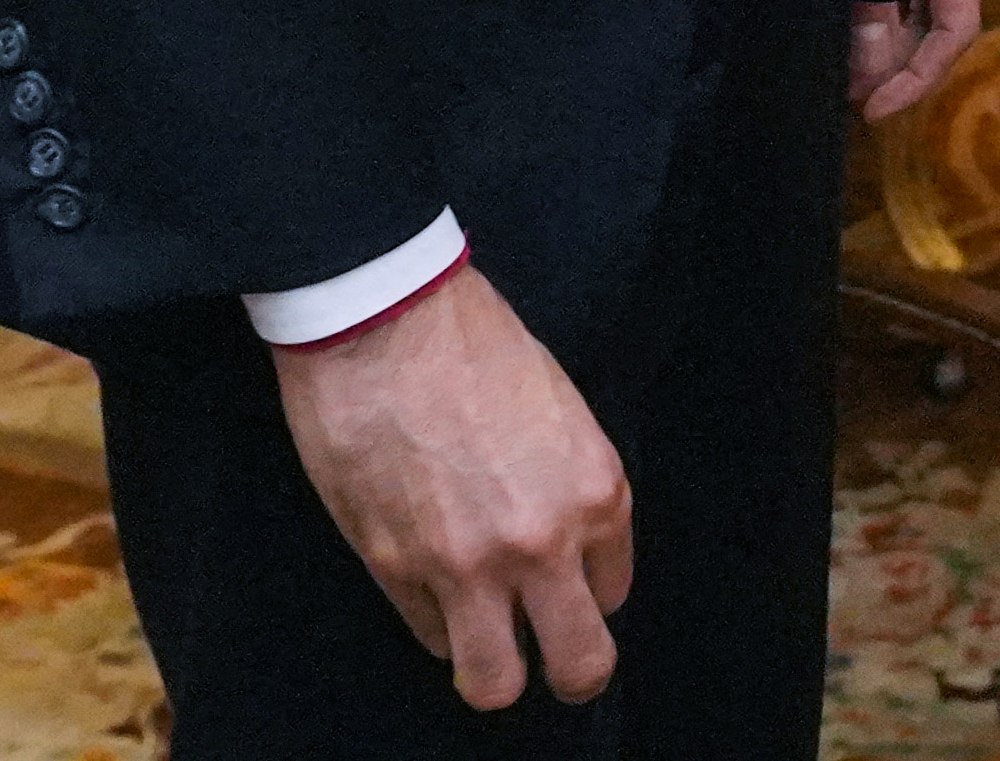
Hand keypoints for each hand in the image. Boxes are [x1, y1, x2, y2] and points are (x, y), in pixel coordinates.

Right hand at [269, 263, 631, 708]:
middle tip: (544, 650)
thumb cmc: (472, 343)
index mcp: (596, 492)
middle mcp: (544, 542)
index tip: (565, 579)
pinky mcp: (396, 569)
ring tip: (483, 640)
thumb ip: (570, 488)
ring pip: (496, 683)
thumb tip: (564, 544)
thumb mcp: (559, 409)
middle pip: (580, 665)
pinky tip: (430, 584)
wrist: (385, 317)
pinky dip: (435, 623)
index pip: (614, 591)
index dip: (587, 590)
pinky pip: (430, 637)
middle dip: (568, 670)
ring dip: (494, 668)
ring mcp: (468, 565)